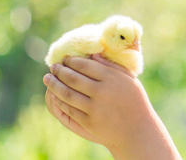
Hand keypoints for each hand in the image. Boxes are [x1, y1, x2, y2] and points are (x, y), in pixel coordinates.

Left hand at [43, 54, 180, 159]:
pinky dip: (60, 101)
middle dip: (60, 71)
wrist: (138, 130)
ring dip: (54, 85)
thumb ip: (112, 66)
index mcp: (112, 78)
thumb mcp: (129, 79)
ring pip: (68, 93)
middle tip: (53, 66)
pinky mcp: (89, 122)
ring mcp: (94, 108)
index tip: (64, 58)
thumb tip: (93, 53)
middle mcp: (102, 91)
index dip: (71, 61)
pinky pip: (70, 109)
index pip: (85, 65)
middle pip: (73, 78)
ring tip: (47, 78)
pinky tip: (55, 95)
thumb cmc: (135, 101)